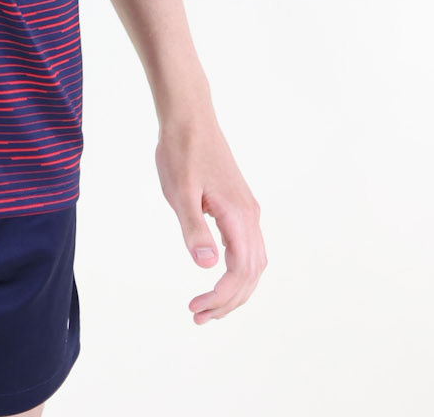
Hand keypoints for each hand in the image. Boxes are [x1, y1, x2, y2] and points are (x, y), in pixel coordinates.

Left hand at [155, 107, 266, 323]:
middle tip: (198, 317)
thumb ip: (194, 228)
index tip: (196, 308)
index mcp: (238, 215)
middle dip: (228, 301)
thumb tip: (208, 266)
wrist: (189, 116)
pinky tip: (217, 277)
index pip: (240, 271)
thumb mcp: (180, 191)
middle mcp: (250, 215)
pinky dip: (236, 272)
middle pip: (252, 273)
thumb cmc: (181, 151)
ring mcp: (248, 210)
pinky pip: (247, 248)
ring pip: (253, 262)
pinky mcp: (240, 205)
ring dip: (234, 290)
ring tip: (208, 307)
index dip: (221, 296)